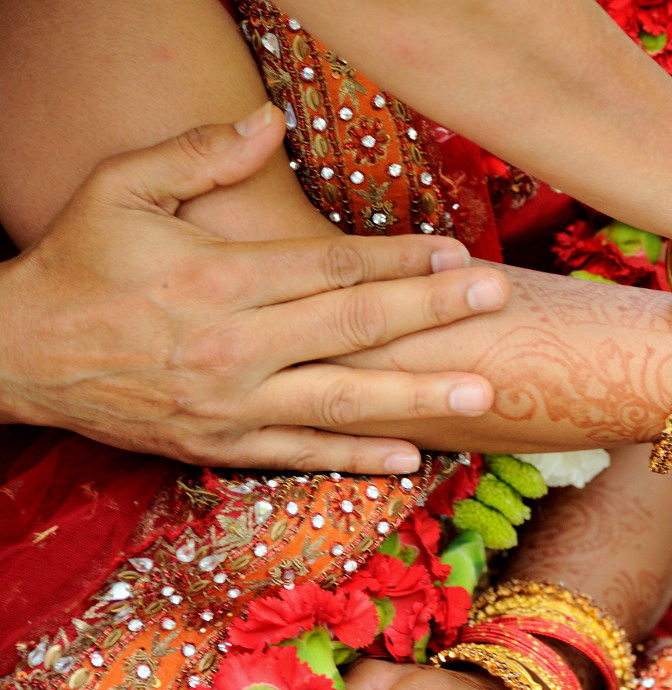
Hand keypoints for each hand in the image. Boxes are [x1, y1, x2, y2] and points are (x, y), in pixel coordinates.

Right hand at [0, 104, 511, 473]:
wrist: (16, 354)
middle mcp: (231, 345)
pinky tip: (412, 453)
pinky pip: (301, 455)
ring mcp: (229, 403)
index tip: (454, 252)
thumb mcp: (118, 190)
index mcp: (215, 278)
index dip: (399, 260)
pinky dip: (357, 456)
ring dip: (417, 396)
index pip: (329, 268)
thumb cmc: (75, 265)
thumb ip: (198, 156)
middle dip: (432, 312)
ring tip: (482, 392)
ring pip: (339, 400)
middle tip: (495, 299)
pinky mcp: (219, 446)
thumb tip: (270, 121)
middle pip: (352, 327)